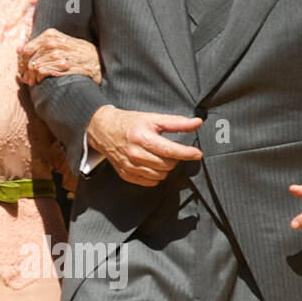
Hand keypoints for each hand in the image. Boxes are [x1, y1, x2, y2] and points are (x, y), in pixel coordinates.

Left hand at [17, 29, 101, 85]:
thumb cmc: (79, 54)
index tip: (21, 69)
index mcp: (50, 35)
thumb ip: (41, 44)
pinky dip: (38, 78)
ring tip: (32, 82)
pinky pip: (41, 72)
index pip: (26, 48)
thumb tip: (18, 49)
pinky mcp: (61, 66)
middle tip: (25, 78)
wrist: (98, 63)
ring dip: (31, 76)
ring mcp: (57, 54)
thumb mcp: (61, 43)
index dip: (21, 60)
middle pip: (28, 58)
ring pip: (34, 66)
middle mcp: (52, 43)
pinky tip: (40, 81)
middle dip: (24, 70)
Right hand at [86, 106, 202, 185]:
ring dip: (166, 168)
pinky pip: (150, 182)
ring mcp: (129, 166)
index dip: (186, 153)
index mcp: (142, 137)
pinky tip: (153, 164)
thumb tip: (197, 123)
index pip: (170, 150)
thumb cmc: (130, 124)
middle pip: (167, 165)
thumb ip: (177, 122)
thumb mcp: (153, 118)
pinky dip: (156, 175)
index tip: (197, 154)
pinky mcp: (126, 175)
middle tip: (172, 150)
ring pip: (160, 175)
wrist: (104, 130)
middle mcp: (135, 154)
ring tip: (161, 156)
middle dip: (175, 158)